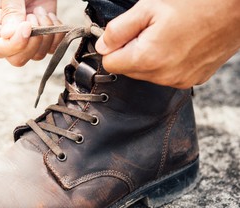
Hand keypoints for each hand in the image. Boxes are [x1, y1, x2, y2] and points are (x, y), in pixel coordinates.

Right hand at [0, 0, 63, 65]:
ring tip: (42, 11)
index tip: (28, 26)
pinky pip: (51, 49)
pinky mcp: (42, 33)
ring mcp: (25, 35)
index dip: (15, 44)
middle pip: (17, 59)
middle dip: (33, 43)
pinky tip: (52, 18)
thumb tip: (9, 36)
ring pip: (36, 56)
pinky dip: (56, 36)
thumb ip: (11, 9)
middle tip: (35, 17)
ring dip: (46, 35)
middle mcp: (7, 32)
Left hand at [95, 0, 239, 87]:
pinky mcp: (194, 80)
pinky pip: (167, 75)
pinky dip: (168, 62)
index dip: (112, 47)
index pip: (110, 64)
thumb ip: (119, 30)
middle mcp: (163, 76)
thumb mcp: (149, 7)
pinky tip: (181, 44)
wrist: (238, 8)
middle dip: (132, 51)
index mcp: (148, 58)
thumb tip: (102, 46)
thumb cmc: (199, 2)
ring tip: (169, 34)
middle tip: (150, 29)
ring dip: (150, 57)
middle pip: (128, 70)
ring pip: (147, 74)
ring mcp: (180, 80)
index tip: (122, 35)